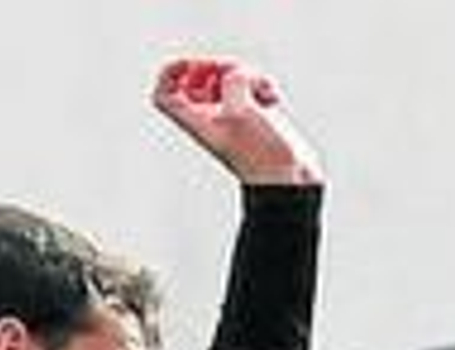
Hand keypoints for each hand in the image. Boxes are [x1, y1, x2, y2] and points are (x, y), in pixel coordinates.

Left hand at [152, 58, 323, 185]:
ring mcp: (233, 115)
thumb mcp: (240, 110)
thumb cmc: (261, 155)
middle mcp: (211, 118)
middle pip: (197, 78)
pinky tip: (272, 99)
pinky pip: (253, 86)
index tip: (189, 68)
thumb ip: (233, 79)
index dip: (171, 73)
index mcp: (196, 121)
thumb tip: (239, 72)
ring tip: (260, 89)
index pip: (163, 94)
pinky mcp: (255, 115)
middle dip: (215, 66)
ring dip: (246, 74)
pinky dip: (262, 85)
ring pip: (228, 77)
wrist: (290, 178)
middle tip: (232, 74)